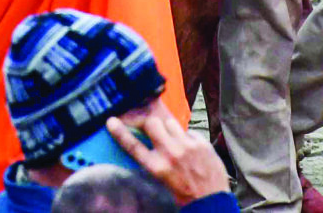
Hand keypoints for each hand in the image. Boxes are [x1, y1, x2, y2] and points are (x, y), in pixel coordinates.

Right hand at [106, 105, 230, 201]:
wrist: (211, 201)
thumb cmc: (184, 193)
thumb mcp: (162, 180)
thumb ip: (155, 160)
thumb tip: (148, 142)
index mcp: (157, 167)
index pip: (133, 145)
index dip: (120, 132)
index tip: (111, 121)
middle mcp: (170, 154)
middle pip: (152, 123)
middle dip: (149, 122)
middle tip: (150, 126)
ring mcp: (187, 146)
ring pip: (170, 122)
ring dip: (168, 127)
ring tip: (173, 139)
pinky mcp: (201, 143)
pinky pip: (188, 130)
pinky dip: (186, 136)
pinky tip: (190, 147)